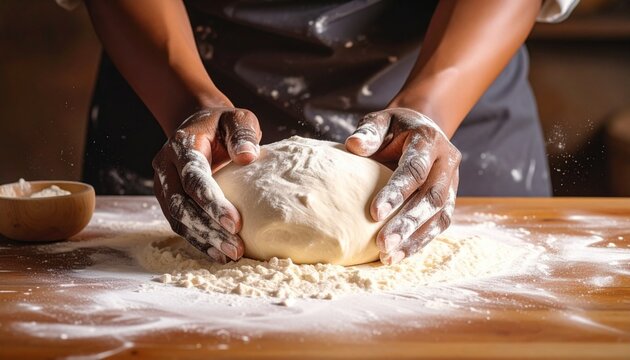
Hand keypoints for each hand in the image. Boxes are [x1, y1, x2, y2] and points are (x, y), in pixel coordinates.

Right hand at [152, 108, 261, 262]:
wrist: (200, 126)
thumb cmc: (223, 125)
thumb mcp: (237, 119)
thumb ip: (243, 133)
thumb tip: (247, 156)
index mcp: (182, 145)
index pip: (193, 177)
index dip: (212, 202)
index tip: (236, 224)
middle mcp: (166, 166)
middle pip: (182, 204)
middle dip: (208, 228)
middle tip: (236, 247)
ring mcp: (163, 184)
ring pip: (177, 218)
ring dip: (203, 239)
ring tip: (230, 254)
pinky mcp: (168, 198)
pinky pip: (179, 223)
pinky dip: (197, 240)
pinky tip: (217, 253)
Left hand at [346, 108, 460, 264]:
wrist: (422, 128)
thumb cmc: (394, 129)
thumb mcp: (381, 121)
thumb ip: (369, 131)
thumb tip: (354, 145)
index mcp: (430, 140)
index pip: (415, 169)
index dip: (396, 192)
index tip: (373, 213)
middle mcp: (447, 163)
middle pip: (432, 198)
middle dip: (407, 223)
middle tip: (382, 244)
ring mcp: (452, 183)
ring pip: (439, 216)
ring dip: (414, 239)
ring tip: (388, 257)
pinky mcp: (449, 200)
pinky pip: (438, 225)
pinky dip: (419, 243)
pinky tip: (397, 256)